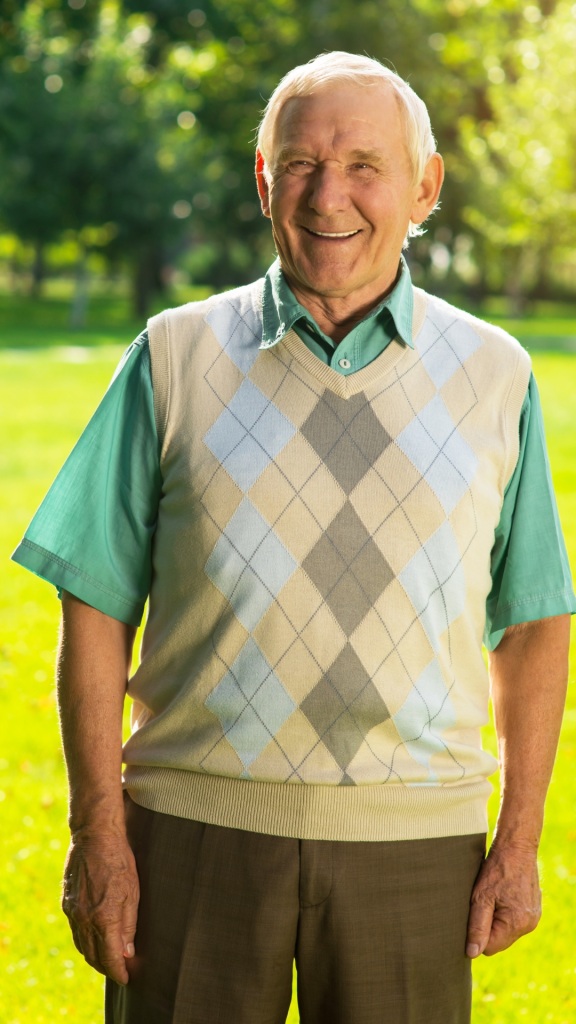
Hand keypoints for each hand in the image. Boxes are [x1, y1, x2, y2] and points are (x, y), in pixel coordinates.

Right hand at [62, 831, 139, 984]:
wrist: (95, 836)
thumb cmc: (119, 860)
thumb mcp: (133, 892)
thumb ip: (129, 925)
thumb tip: (127, 952)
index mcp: (103, 918)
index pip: (109, 957)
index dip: (118, 971)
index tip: (126, 978)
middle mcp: (84, 919)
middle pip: (93, 956)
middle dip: (106, 967)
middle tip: (119, 970)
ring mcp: (72, 911)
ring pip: (82, 946)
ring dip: (94, 956)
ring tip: (107, 958)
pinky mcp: (67, 903)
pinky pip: (75, 931)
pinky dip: (84, 941)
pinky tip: (94, 938)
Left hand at [466, 840, 540, 957]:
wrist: (516, 848)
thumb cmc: (497, 870)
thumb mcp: (480, 897)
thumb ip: (477, 927)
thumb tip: (472, 953)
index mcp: (516, 924)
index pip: (489, 948)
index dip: (476, 936)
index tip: (472, 916)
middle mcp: (529, 925)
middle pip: (499, 941)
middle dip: (488, 927)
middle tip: (482, 903)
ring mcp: (534, 917)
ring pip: (507, 932)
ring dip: (497, 920)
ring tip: (493, 898)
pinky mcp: (534, 910)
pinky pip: (515, 921)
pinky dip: (506, 914)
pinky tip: (502, 896)